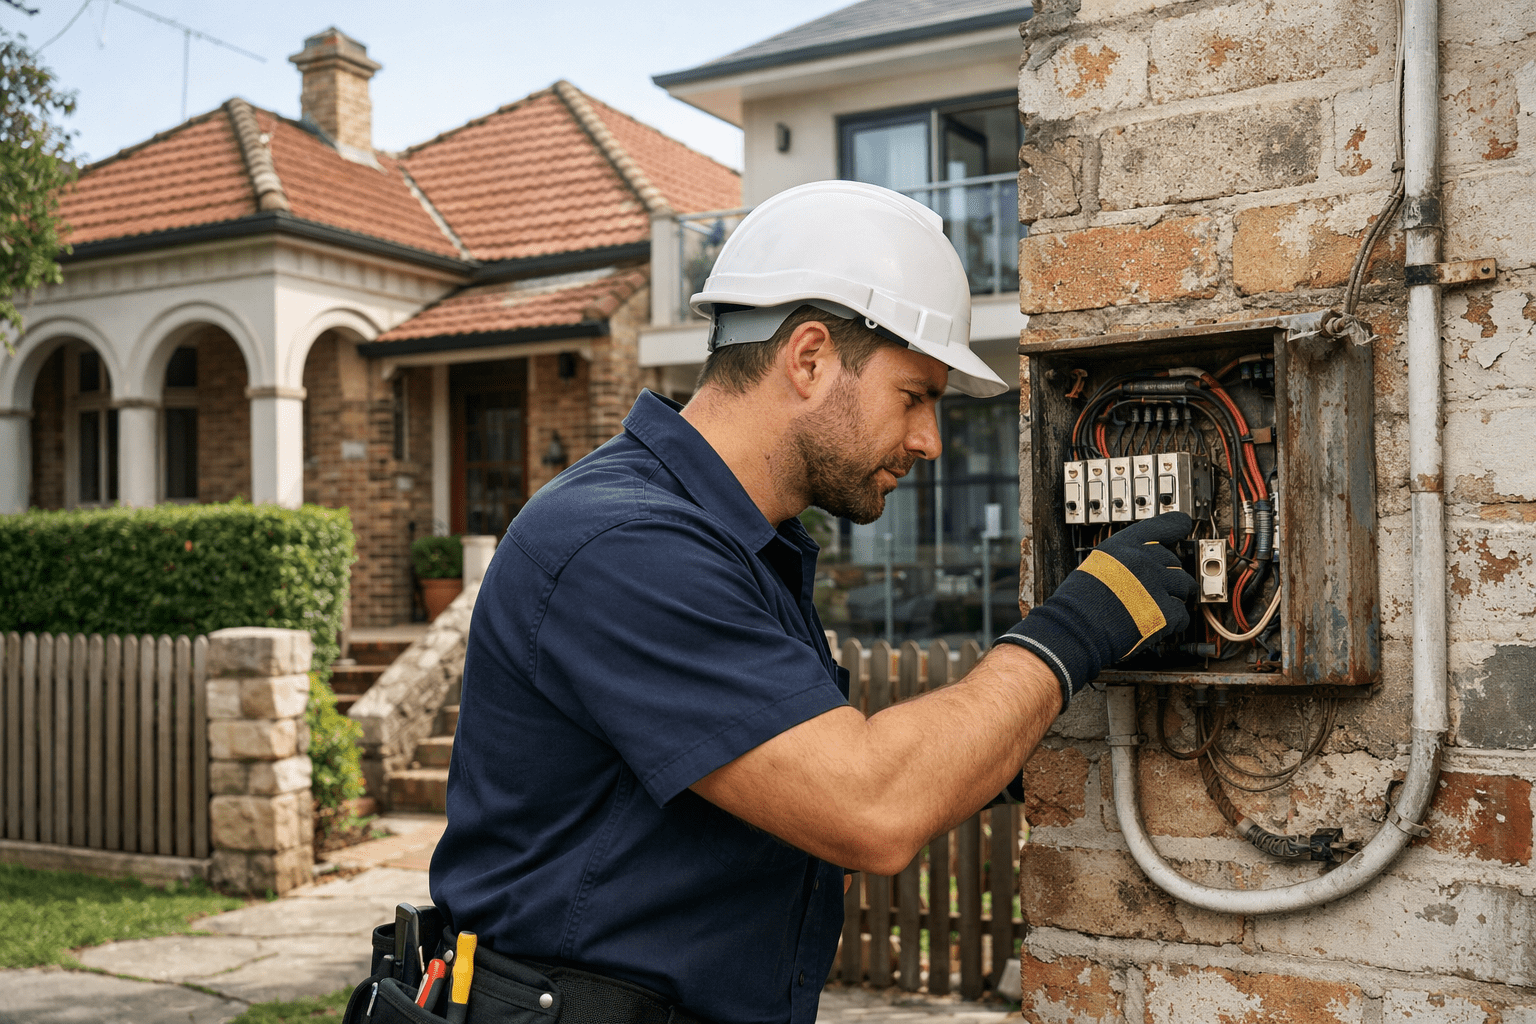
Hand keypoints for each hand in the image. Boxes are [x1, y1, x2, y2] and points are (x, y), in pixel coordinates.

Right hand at [995, 512, 1195, 711]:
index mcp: (1123, 546)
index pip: (1158, 527)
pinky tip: (1163, 625)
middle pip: (1174, 561)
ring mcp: (1156, 584)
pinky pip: (1182, 614)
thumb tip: (1140, 569)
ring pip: (1184, 586)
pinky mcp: (1164, 610)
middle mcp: (1143, 560)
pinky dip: (1175, 622)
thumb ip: (1120, 562)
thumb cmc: (1077, 603)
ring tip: (1164, 607)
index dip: (1174, 525)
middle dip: (1171, 575)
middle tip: (1163, 588)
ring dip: (1177, 596)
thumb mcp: (1095, 565)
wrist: (1076, 627)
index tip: (1182, 523)